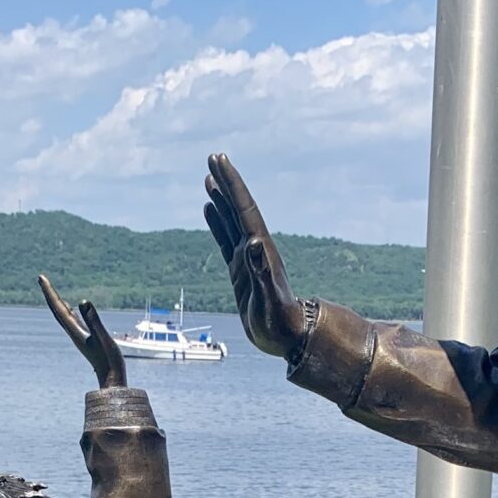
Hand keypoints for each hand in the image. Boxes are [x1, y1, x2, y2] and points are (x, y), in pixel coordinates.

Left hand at [39, 275, 127, 386]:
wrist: (112, 381)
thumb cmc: (110, 362)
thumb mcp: (103, 338)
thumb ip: (94, 320)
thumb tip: (83, 301)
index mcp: (75, 331)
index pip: (59, 308)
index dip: (50, 292)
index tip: (41, 278)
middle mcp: (74, 333)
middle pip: (58, 310)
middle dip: (50, 294)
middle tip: (41, 278)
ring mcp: (80, 336)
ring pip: (64, 315)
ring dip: (58, 302)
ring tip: (51, 290)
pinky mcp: (87, 338)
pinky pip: (74, 320)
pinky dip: (69, 310)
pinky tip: (70, 308)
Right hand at [203, 152, 307, 357]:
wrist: (288, 339)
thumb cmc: (282, 324)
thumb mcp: (271, 299)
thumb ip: (262, 272)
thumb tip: (253, 242)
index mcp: (261, 250)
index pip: (244, 209)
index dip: (232, 185)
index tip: (220, 161)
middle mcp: (254, 249)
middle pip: (237, 208)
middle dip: (227, 183)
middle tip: (213, 157)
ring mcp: (247, 258)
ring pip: (230, 221)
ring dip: (221, 199)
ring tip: (209, 178)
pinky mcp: (239, 271)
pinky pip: (225, 240)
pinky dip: (217, 223)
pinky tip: (210, 210)